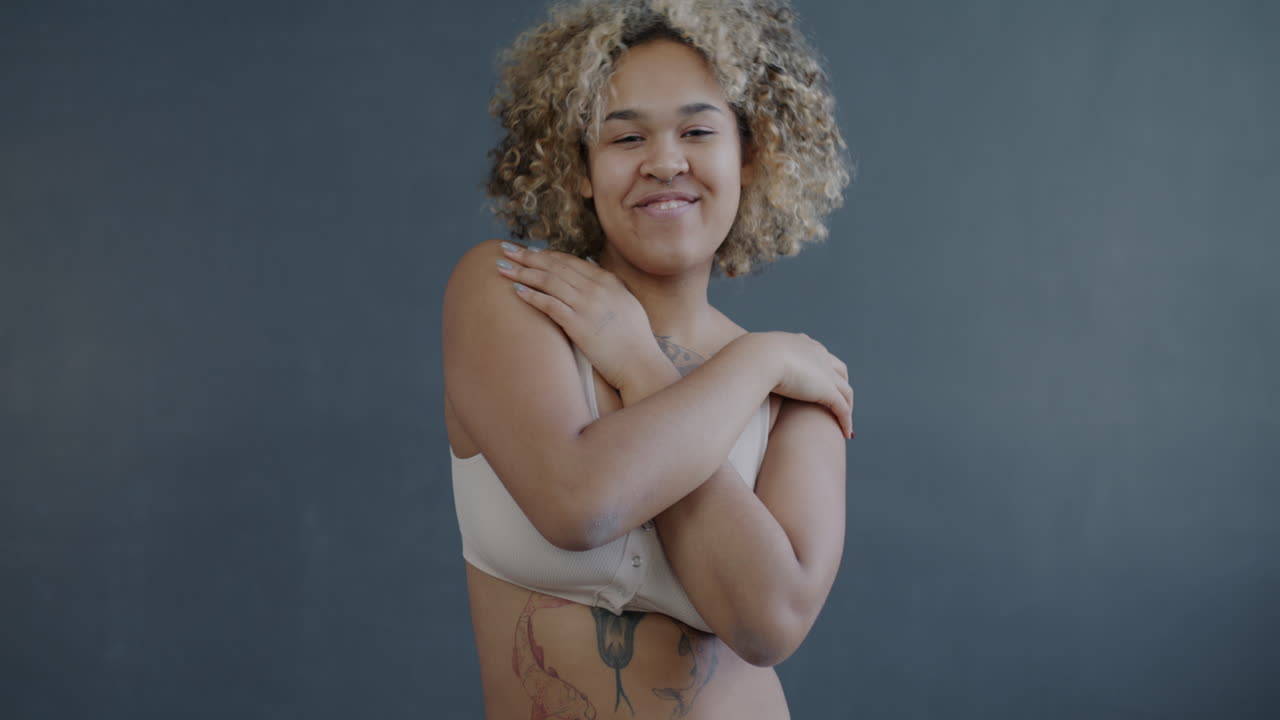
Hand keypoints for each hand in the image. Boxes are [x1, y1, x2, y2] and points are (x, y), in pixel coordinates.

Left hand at [496, 241, 659, 390]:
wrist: (641, 364)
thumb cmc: (634, 340)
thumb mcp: (626, 304)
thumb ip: (609, 286)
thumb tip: (591, 270)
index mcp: (608, 281)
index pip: (569, 261)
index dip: (545, 254)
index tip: (527, 251)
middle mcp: (596, 288)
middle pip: (554, 266)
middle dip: (527, 256)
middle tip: (505, 249)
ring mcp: (587, 305)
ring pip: (548, 281)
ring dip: (522, 272)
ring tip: (501, 267)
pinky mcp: (578, 325)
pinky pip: (549, 304)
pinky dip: (531, 295)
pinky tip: (516, 290)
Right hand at [754, 331, 854, 438]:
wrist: (758, 357)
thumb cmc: (748, 357)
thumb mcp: (753, 357)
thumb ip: (753, 363)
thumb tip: (741, 371)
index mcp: (801, 343)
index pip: (820, 354)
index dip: (823, 368)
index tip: (820, 380)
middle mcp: (818, 354)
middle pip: (839, 370)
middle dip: (841, 384)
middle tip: (838, 401)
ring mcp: (825, 372)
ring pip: (845, 391)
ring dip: (847, 406)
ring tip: (844, 422)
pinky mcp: (827, 390)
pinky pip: (842, 408)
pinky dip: (846, 421)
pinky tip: (845, 433)